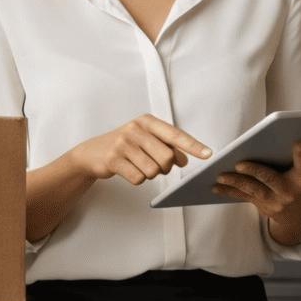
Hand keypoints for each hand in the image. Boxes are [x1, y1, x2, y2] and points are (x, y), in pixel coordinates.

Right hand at [69, 114, 210, 186]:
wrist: (92, 152)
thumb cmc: (126, 145)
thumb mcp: (146, 139)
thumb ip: (166, 146)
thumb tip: (184, 160)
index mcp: (147, 121)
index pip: (176, 134)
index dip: (193, 146)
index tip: (208, 154)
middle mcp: (135, 129)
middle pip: (166, 157)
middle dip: (165, 167)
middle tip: (157, 166)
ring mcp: (123, 144)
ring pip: (152, 170)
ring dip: (150, 174)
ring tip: (139, 166)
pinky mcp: (113, 160)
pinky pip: (138, 178)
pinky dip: (137, 179)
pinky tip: (129, 170)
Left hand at [212, 139, 300, 220]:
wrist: (300, 218)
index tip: (298, 141)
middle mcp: (288, 191)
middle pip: (270, 180)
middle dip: (255, 172)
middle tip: (240, 164)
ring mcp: (272, 200)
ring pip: (251, 190)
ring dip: (234, 184)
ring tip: (220, 175)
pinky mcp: (259, 204)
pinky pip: (242, 197)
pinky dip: (227, 193)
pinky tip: (213, 187)